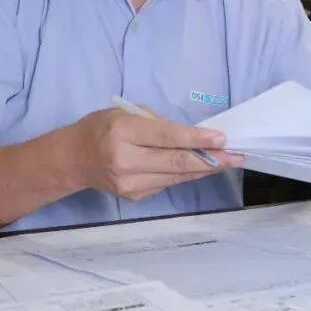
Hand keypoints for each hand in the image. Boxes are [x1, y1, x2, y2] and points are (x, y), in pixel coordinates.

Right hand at [64, 107, 243, 201]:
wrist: (73, 159)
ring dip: (205, 169)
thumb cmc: (102, 128)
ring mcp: (130, 183)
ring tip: (229, 161)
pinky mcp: (134, 197)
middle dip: (211, 160)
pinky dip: (186, 175)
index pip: (167, 137)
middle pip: (176, 162)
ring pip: (177, 176)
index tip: (222, 139)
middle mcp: (125, 161)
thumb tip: (194, 136)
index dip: (197, 139)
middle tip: (237, 156)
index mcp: (122, 133)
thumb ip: (158, 125)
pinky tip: (201, 167)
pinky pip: (168, 183)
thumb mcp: (126, 113)